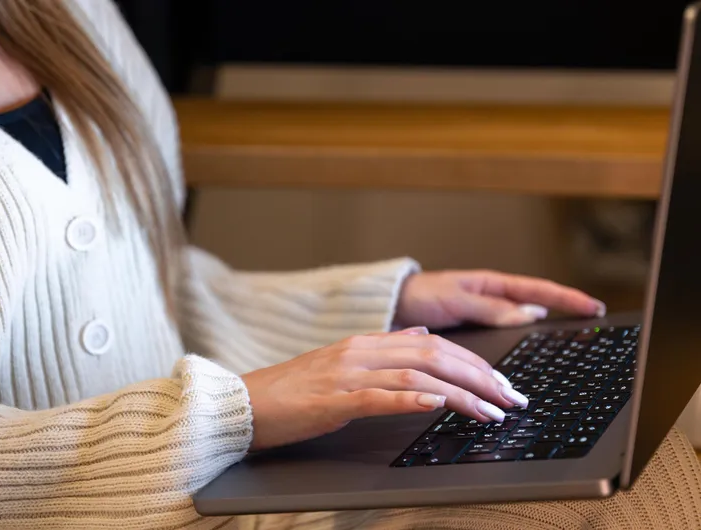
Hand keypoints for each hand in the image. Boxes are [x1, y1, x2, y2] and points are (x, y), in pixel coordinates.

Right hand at [241, 327, 527, 450]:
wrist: (247, 402)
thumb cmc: (294, 389)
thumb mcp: (342, 360)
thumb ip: (383, 347)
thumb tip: (419, 334)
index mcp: (365, 341)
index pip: (432, 344)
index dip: (473, 360)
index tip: (501, 381)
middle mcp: (361, 351)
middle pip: (434, 355)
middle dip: (480, 376)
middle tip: (512, 397)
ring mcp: (347, 374)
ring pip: (417, 376)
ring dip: (461, 394)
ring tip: (492, 411)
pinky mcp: (334, 401)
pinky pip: (381, 397)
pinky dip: (414, 401)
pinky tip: (439, 408)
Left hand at [394, 270, 605, 329]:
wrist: (391, 307)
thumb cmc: (420, 295)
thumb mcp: (456, 299)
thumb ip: (490, 308)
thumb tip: (530, 313)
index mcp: (490, 285)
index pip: (538, 289)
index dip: (567, 297)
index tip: (593, 306)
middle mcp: (491, 300)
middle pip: (536, 307)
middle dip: (564, 315)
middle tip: (592, 326)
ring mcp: (484, 316)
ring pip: (521, 326)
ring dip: (541, 336)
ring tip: (566, 348)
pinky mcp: (473, 333)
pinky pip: (503, 339)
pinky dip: (517, 349)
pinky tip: (528, 358)